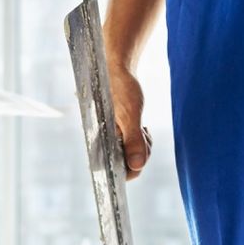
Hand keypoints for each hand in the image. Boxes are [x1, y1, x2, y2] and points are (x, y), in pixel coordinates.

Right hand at [109, 62, 151, 179]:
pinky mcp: (119, 134)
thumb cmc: (120, 89)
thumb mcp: (130, 115)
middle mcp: (104, 145)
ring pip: (134, 156)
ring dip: (143, 144)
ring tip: (142, 128)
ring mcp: (112, 140)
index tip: (141, 149)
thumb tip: (137, 166)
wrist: (117, 71)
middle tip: (143, 132)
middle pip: (129, 166)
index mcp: (101, 143)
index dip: (134, 167)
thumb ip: (133, 140)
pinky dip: (142, 139)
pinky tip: (142, 127)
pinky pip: (134, 147)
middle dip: (141, 152)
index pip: (118, 173)